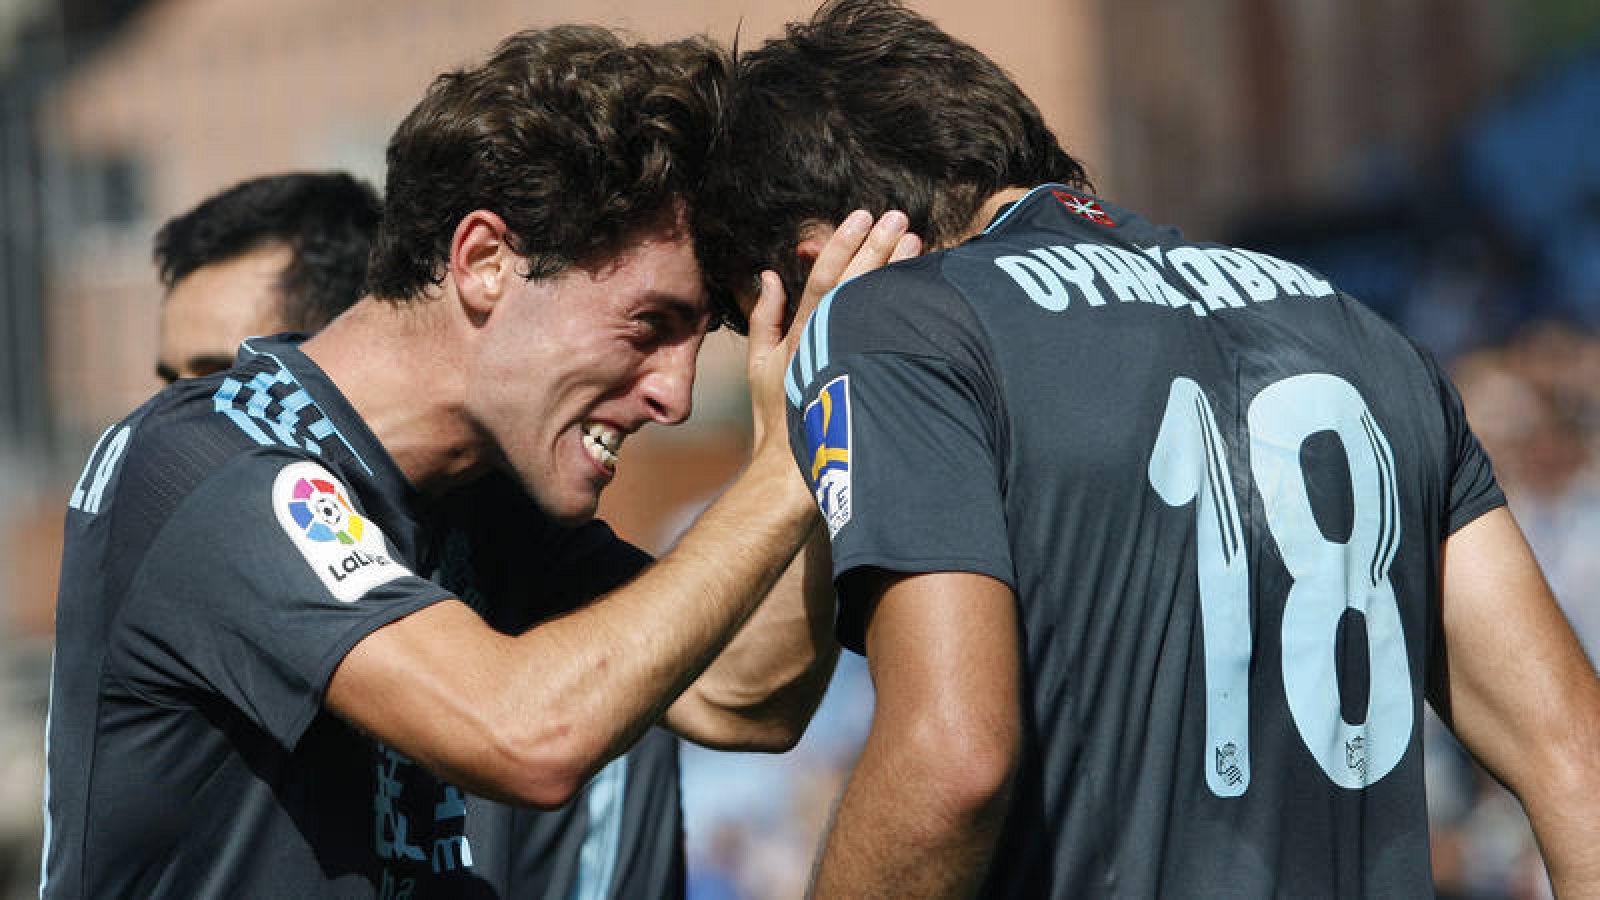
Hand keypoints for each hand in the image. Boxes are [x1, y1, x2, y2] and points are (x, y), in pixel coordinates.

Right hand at [745, 210, 921, 455]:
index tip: (861, 216)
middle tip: (898, 217)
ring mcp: (846, 362)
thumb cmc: (779, 417)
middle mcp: (823, 343)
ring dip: (895, 272)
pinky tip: (921, 289)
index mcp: (799, 334)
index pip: (823, 280)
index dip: (842, 246)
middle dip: (876, 247)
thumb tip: (768, 275)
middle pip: (854, 286)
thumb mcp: (760, 364)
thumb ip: (765, 317)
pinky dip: (903, 311)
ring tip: (916, 241)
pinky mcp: (866, 382)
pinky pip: (888, 339)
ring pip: (874, 308)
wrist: (794, 470)